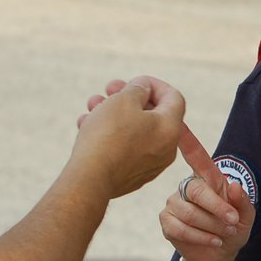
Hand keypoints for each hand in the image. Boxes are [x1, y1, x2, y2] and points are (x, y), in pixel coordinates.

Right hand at [69, 76, 184, 198]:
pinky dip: (110, 134)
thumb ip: (138, 89)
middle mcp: (165, 149)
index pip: (174, 97)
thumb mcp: (124, 100)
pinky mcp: (131, 176)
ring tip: (92, 106)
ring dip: (113, 113)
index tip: (135, 81)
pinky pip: (125, 148)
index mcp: (170, 128)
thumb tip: (143, 89)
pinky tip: (86, 125)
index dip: (154, 84)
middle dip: (128, 97)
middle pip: (152, 114)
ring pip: (134, 130)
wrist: (89, 179)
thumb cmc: (108, 136)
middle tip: (108, 89)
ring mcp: (149, 165)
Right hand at [158, 127, 254, 260]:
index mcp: (207, 179)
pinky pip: (180, 228)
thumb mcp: (246, 217)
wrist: (219, 257)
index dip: (187, 139)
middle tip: (233, 222)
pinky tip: (213, 241)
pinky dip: (200, 237)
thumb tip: (234, 186)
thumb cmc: (233, 229)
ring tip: (224, 234)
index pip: (195, 155)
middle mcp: (187, 186)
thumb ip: (243, 202)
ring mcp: (174, 203)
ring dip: (211, 226)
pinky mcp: (166, 221)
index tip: (178, 123)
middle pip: (197, 190)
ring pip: (189, 213)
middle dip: (218, 208)